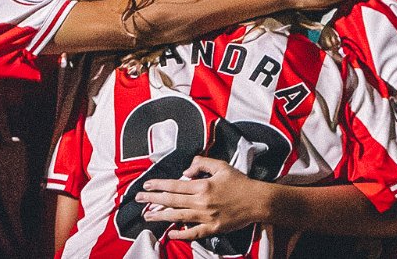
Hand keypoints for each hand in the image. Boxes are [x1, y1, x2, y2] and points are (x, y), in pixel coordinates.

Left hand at [135, 156, 269, 240]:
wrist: (258, 201)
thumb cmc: (240, 182)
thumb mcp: (221, 166)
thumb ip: (201, 163)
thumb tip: (186, 170)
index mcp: (202, 185)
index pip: (174, 185)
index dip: (158, 185)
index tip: (146, 185)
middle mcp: (201, 202)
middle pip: (171, 200)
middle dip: (152, 200)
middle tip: (138, 200)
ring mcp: (206, 217)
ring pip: (177, 216)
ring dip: (160, 216)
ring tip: (147, 216)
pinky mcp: (212, 228)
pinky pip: (193, 233)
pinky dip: (181, 234)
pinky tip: (170, 233)